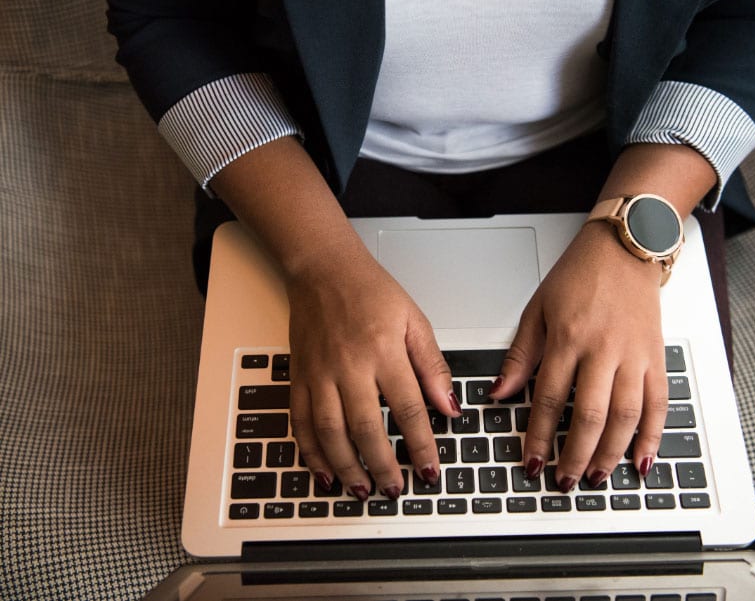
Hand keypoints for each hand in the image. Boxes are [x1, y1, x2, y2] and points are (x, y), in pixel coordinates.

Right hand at [285, 251, 458, 500]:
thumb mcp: (415, 321)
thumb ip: (433, 366)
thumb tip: (450, 406)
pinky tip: (323, 471)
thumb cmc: (370, 291)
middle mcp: (349, 365)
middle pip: (367, 428)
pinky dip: (310, 451)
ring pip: (331, 431)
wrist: (323, 269)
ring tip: (362, 489)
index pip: (408, 409)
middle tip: (394, 490)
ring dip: (346, 467)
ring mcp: (320, 373)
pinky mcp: (299, 376)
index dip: (421, 445)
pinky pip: (301, 421)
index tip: (430, 470)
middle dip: (382, 466)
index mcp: (384, 351)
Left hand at [489, 220, 668, 490]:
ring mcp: (634, 355)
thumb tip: (500, 393)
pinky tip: (642, 459)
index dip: (540, 436)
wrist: (625, 248)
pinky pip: (659, 403)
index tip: (533, 460)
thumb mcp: (538, 309)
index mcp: (568, 338)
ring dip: (611, 453)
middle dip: (575, 455)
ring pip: (626, 416)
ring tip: (596, 477)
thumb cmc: (580, 275)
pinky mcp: (656, 357)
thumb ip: (521, 355)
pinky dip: (652, 435)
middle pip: (590, 415)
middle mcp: (603, 349)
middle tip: (564, 479)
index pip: (550, 398)